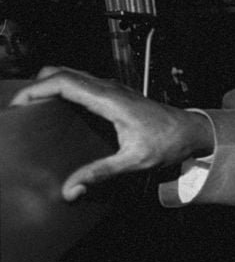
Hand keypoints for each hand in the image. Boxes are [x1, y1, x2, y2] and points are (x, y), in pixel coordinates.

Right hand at [11, 66, 213, 200]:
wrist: (190, 131)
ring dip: (48, 85)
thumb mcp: (134, 161)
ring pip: (71, 74)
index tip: (17, 104)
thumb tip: (70, 189)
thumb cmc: (167, 143)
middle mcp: (109, 88)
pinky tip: (55, 108)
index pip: (64, 82)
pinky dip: (61, 88)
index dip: (36, 89)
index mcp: (110, 99)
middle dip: (35, 85)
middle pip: (62, 72)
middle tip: (19, 108)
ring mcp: (112, 88)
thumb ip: (101, 173)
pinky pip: (81, 83)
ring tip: (30, 107)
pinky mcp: (114, 93)